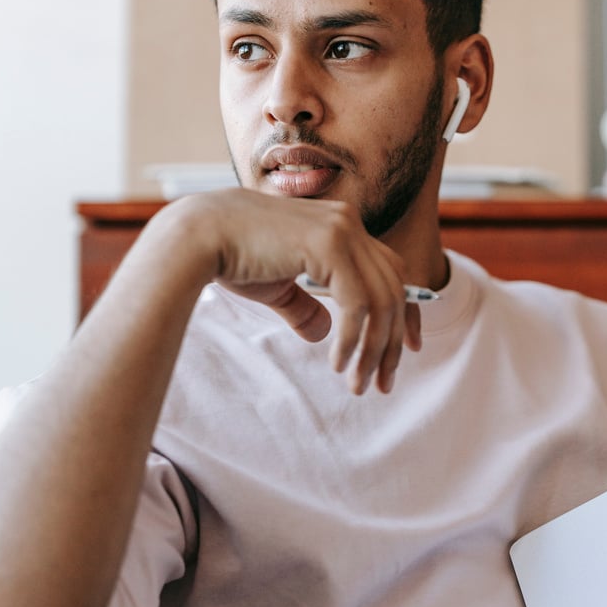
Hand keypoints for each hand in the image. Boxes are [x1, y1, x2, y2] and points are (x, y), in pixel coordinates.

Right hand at [162, 188, 421, 394]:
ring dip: (374, 349)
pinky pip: (357, 303)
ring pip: (381, 300)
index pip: (392, 271)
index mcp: (340, 227)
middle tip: (383, 382)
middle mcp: (348, 223)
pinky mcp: (329, 244)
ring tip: (359, 383)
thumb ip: (304, 306)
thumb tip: (323, 332)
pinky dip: (354, 338)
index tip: (408, 349)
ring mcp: (341, 230)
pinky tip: (339, 363)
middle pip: (393, 289)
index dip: (407, 312)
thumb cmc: (231, 257)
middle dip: (392, 341)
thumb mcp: (278, 287)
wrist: (198, 236)